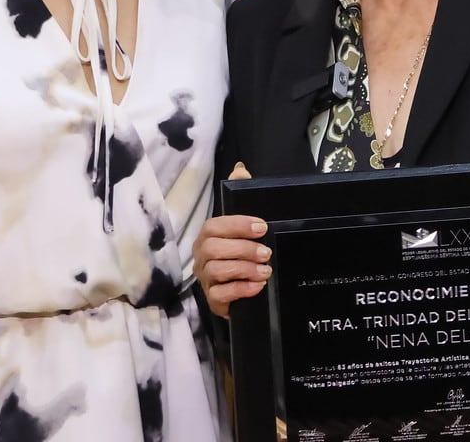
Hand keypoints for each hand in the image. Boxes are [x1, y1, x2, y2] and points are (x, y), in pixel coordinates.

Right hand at [193, 162, 268, 318]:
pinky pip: (220, 295)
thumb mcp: (245, 224)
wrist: (241, 289)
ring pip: (217, 271)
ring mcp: (205, 279)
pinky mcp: (212, 300)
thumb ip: (242, 195)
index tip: (262, 227)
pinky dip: (241, 290)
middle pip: (214, 249)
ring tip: (266, 271)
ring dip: (244, 269)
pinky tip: (258, 286)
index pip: (215, 226)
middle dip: (244, 249)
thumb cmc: (241, 251)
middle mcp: (202, 256)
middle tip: (267, 253)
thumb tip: (240, 169)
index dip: (238, 225)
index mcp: (208, 235)